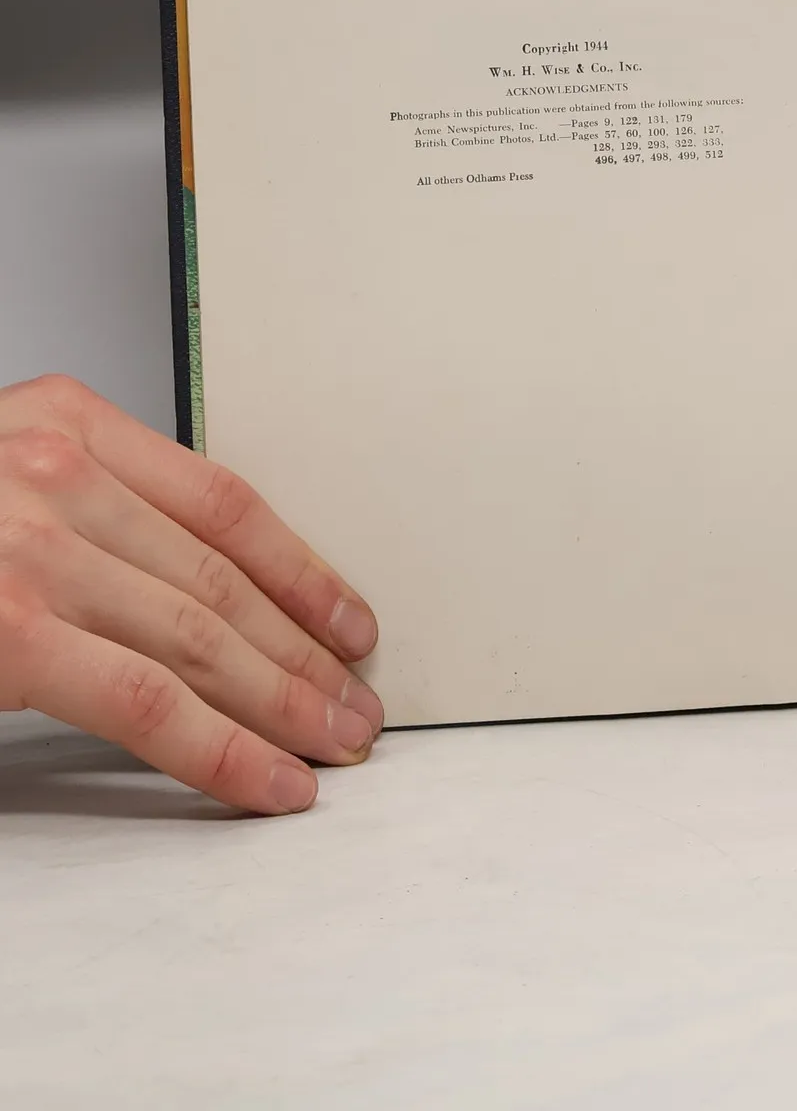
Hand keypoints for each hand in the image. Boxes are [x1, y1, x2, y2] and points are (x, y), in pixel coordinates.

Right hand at [0, 375, 381, 814]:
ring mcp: (29, 553)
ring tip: (337, 744)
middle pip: (221, 578)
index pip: (224, 503)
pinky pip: (146, 700)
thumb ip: (81, 506)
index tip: (350, 619)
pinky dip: (223, 748)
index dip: (302, 570)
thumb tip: (190, 586)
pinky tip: (269, 779)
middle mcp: (55, 473)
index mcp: (63, 420)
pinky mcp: (9, 633)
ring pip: (201, 638)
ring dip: (285, 702)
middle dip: (305, 652)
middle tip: (358, 705)